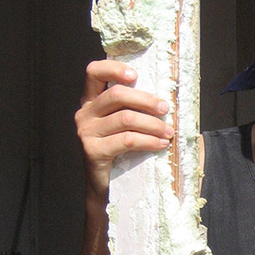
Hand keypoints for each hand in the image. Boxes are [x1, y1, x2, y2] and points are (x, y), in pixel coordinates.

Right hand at [75, 60, 173, 198]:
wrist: (106, 185)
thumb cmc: (121, 150)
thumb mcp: (124, 123)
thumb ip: (133, 106)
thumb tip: (166, 98)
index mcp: (91, 100)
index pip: (94, 72)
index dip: (114, 69)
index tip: (135, 75)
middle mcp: (85, 113)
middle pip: (116, 95)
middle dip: (146, 100)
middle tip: (166, 109)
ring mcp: (87, 132)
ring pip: (126, 118)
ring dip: (153, 124)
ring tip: (169, 132)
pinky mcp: (93, 150)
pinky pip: (127, 140)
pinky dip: (148, 141)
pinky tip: (161, 144)